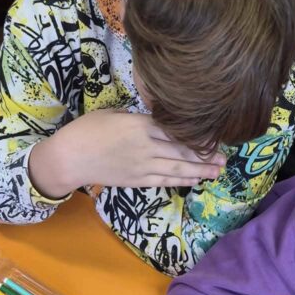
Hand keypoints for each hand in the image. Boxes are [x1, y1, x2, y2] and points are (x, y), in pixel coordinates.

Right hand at [28, 110, 225, 197]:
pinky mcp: (137, 180)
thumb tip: (154, 120)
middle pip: (182, 151)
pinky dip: (181, 181)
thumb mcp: (113, 113)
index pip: (176, 130)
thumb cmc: (86, 130)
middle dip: (205, 156)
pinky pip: (164, 181)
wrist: (69, 158)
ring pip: (177, 169)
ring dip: (199, 171)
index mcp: (140, 124)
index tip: (214, 136)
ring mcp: (142, 166)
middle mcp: (146, 146)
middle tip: (225, 158)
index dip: (197, 136)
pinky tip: (195, 180)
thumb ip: (136, 117)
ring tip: (217, 172)